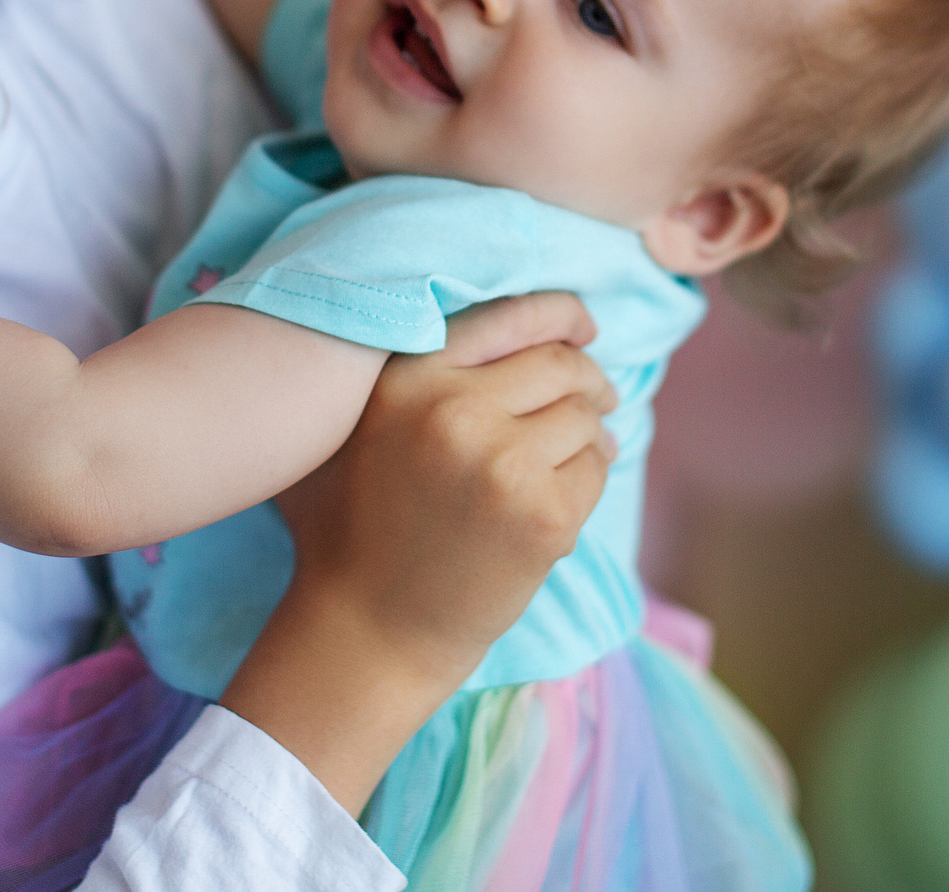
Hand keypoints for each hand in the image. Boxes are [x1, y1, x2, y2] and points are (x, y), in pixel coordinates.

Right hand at [275, 291, 615, 686]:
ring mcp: (502, 464)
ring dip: (589, 432)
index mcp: (407, 377)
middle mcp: (453, 410)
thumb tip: (504, 322)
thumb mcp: (351, 426)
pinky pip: (594, 470)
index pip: (512, 316)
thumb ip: (409, 365)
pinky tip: (560, 498)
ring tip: (574, 453)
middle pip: (561, 364)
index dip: (562, 314)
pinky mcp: (543, 517)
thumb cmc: (351, 527)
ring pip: (584, 416)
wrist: (368, 633)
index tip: (583, 325)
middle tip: (597, 396)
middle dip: (587, 378)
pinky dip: (589, 477)